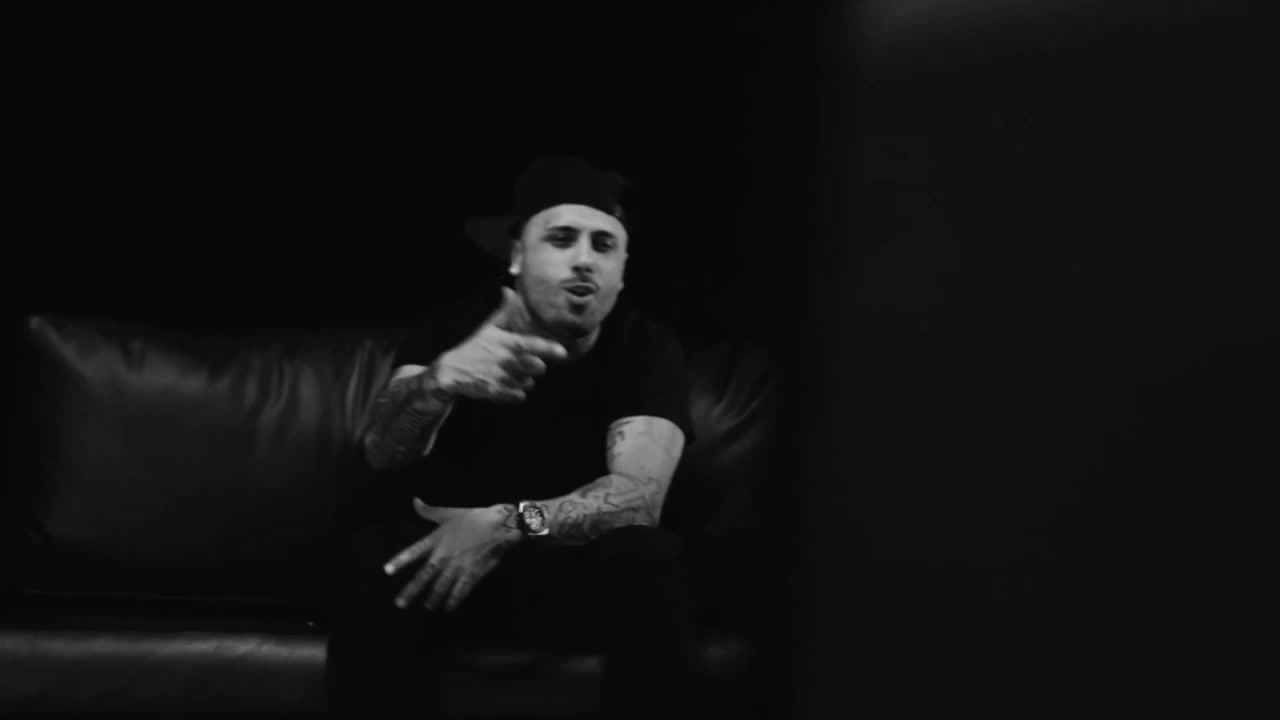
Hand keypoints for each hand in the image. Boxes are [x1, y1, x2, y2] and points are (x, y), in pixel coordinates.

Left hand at [382, 500, 521, 611]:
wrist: (499, 526)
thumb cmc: (473, 517)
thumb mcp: (449, 512)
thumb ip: (430, 511)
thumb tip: (414, 501)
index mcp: (436, 540)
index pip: (414, 552)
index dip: (400, 561)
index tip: (387, 571)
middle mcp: (444, 555)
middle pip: (424, 576)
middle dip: (411, 590)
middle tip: (400, 604)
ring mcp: (457, 566)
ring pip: (440, 587)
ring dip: (433, 598)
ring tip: (429, 606)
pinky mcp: (471, 574)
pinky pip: (460, 591)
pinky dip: (454, 600)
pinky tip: (449, 607)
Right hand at [434, 287, 567, 402]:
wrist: (450, 371)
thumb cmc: (473, 347)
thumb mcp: (488, 328)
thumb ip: (504, 312)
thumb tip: (508, 290)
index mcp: (505, 342)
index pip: (531, 344)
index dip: (549, 349)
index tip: (563, 352)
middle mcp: (505, 360)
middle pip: (536, 367)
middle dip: (537, 367)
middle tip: (530, 364)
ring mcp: (500, 377)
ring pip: (528, 383)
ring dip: (525, 380)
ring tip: (513, 374)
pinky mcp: (495, 392)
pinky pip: (518, 395)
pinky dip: (517, 393)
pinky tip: (509, 386)